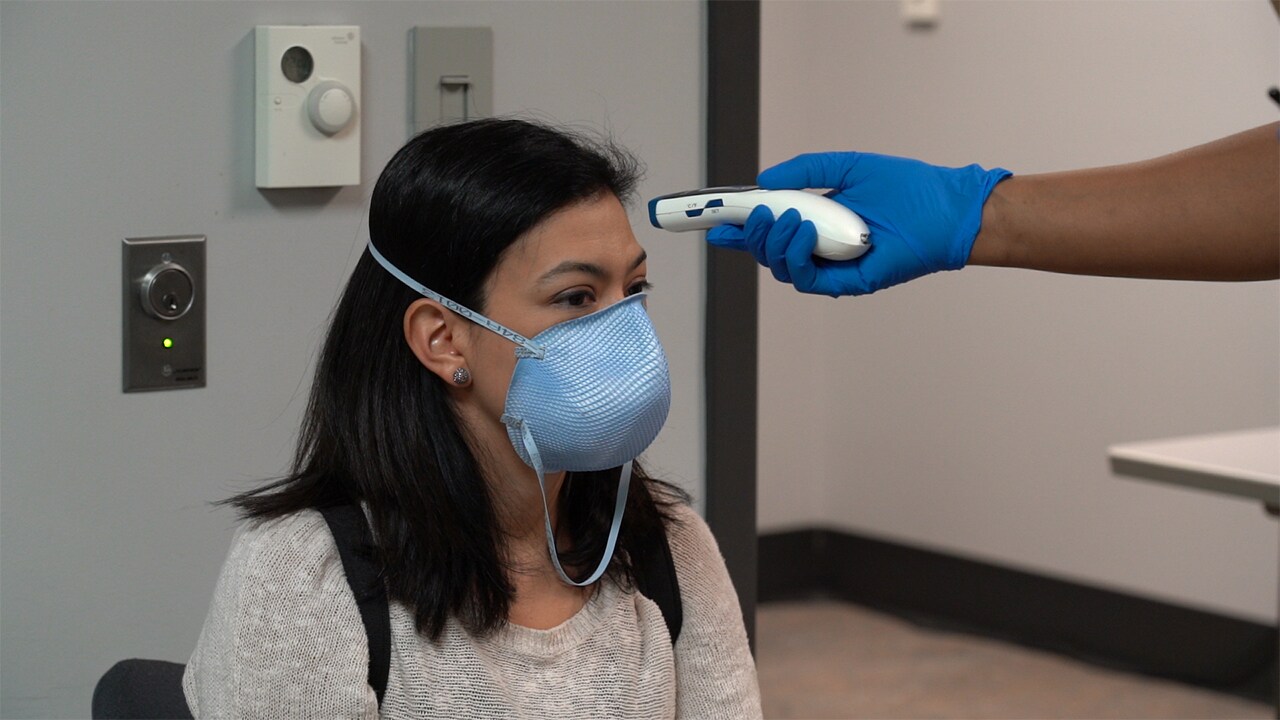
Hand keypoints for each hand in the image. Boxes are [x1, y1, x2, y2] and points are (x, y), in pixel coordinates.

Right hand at [706, 152, 1010, 295]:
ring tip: (786, 216)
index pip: (769, 233)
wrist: (943, 208)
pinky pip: (805, 279)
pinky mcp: (846, 283)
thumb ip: (804, 173)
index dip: (739, 230)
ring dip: (772, 243)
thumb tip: (764, 181)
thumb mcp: (845, 168)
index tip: (714, 221)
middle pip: (767, 253)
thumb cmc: (904, 188)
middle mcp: (820, 250)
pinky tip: (802, 230)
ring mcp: (831, 268)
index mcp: (817, 225)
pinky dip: (795, 255)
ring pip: (779, 268)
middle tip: (753, 212)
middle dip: (750, 235)